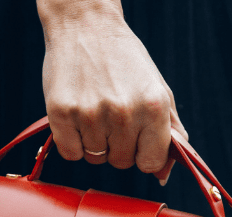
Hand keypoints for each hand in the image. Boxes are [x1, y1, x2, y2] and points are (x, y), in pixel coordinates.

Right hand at [38, 0, 187, 173]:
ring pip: (95, 158)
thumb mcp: (158, 89)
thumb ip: (169, 131)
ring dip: (94, 141)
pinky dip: (72, 142)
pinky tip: (77, 115)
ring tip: (95, 108)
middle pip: (122, 162)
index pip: (152, 163)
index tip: (136, 139)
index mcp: (154, 106)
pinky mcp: (61, 113)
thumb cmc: (125, 60)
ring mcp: (91, 114)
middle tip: (112, 113)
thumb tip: (164, 175)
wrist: (86, 25)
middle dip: (118, 145)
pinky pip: (71, 153)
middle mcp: (124, 112)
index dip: (143, 154)